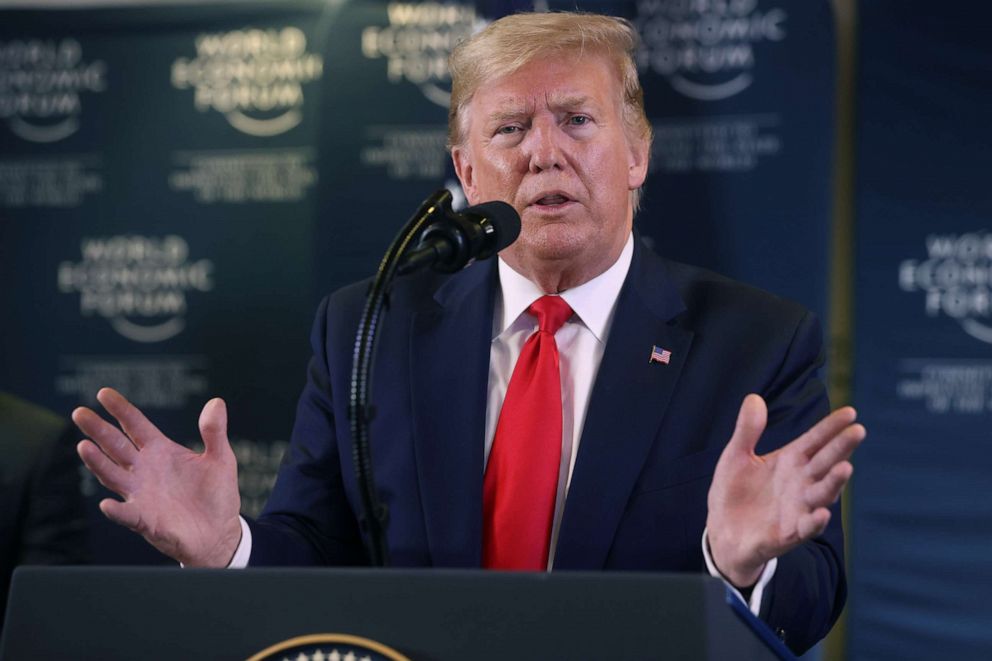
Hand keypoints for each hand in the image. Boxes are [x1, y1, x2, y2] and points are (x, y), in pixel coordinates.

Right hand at [73, 388, 242, 566]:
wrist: (219, 532)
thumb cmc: (216, 495)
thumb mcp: (220, 459)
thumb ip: (214, 432)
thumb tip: (216, 402)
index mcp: (161, 451)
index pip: (136, 425)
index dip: (121, 409)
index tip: (103, 393)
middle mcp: (145, 470)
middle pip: (116, 446)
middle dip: (98, 430)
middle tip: (79, 413)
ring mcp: (141, 494)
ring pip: (113, 475)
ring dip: (98, 463)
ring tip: (84, 447)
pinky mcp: (145, 519)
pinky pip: (127, 514)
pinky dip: (117, 510)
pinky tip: (107, 504)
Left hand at [706, 394, 864, 587]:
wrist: (722, 533)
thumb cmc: (734, 492)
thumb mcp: (736, 456)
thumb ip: (747, 430)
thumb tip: (753, 397)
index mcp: (790, 462)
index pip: (815, 440)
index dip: (831, 427)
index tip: (850, 411)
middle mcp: (800, 484)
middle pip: (825, 463)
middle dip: (841, 447)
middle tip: (858, 430)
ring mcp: (797, 508)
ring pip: (822, 494)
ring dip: (834, 482)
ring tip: (846, 467)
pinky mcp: (787, 533)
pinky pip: (805, 528)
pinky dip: (814, 522)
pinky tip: (821, 513)